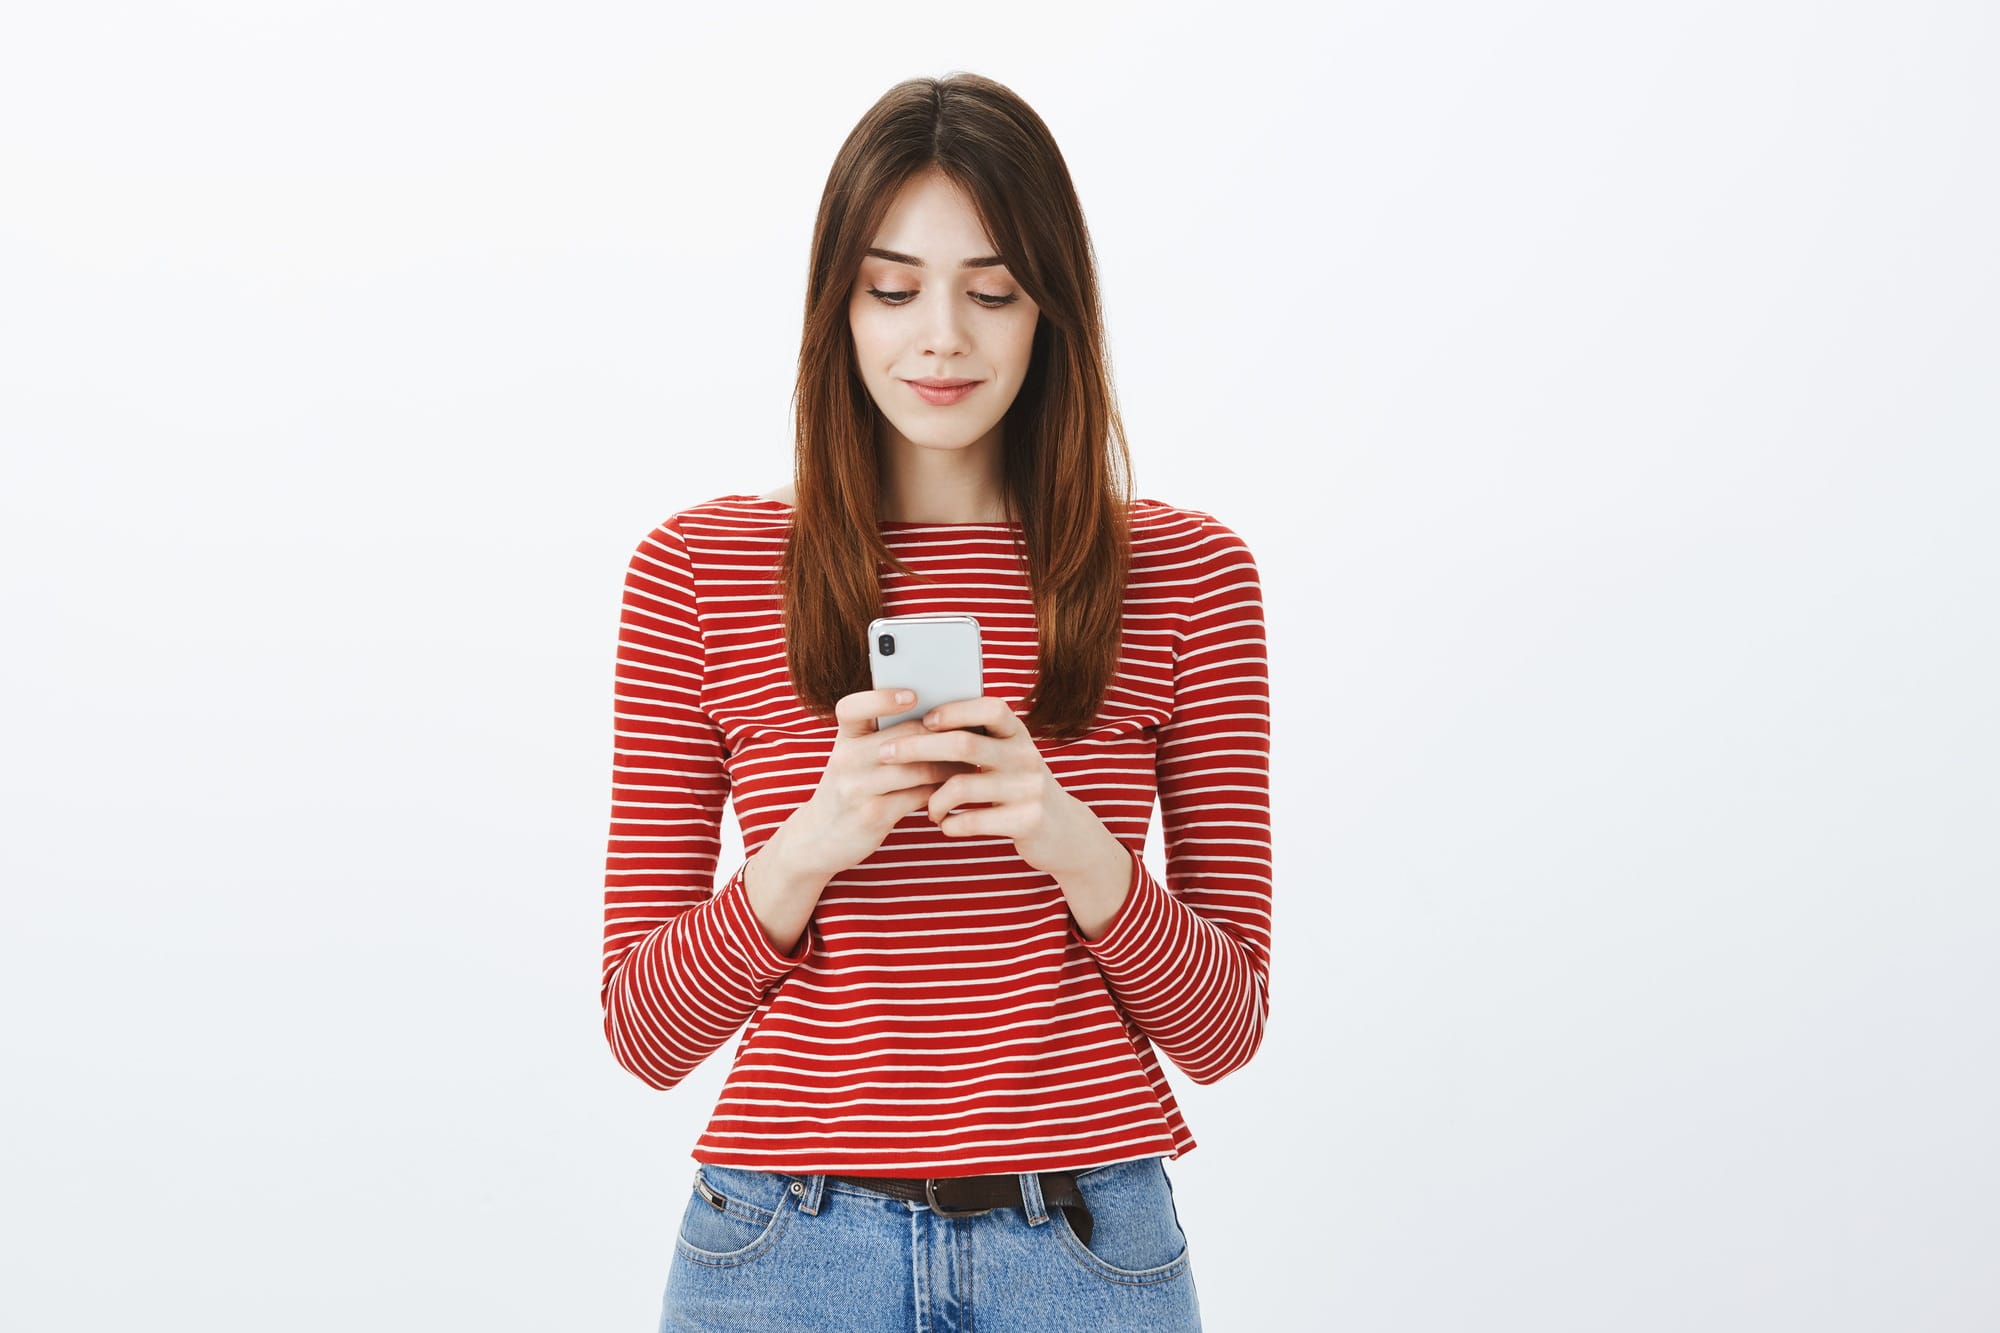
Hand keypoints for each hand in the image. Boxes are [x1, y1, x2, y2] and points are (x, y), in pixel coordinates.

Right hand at [781, 688, 979, 882]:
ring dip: (949, 764)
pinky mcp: (872, 815)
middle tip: (971, 732)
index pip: (852, 707)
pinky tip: (952, 787)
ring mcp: (857, 788)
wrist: (817, 838)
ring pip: (917, 768)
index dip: (882, 699)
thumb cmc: (850, 789)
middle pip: (903, 737)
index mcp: (844, 738)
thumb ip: (884, 738)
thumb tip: (939, 717)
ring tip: (968, 761)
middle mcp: (846, 759)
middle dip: (941, 735)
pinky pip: (918, 796)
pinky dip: (940, 790)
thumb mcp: (854, 759)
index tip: (913, 696)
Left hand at [875, 695, 1108, 880]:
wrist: (1064, 832)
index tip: (923, 719)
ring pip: (962, 786)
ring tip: (928, 808)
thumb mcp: (1007, 757)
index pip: (989, 707)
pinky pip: (972, 821)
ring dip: (933, 799)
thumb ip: (977, 739)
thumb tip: (915, 720)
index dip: (954, 710)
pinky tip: (946, 825)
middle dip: (917, 748)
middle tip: (886, 755)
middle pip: (964, 744)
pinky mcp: (1027, 821)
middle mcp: (1027, 755)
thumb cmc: (1017, 787)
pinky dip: (951, 824)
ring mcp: (1029, 788)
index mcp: (1018, 733)